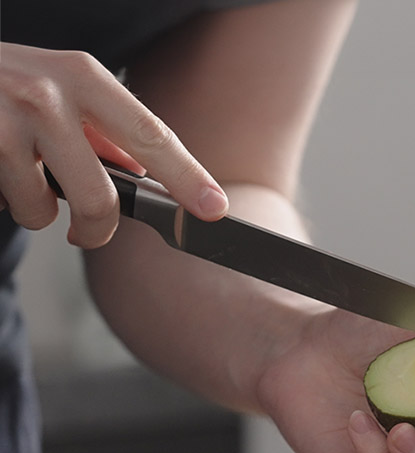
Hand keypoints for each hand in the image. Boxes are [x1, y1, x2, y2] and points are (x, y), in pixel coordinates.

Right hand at [0, 43, 227, 247]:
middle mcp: (47, 95)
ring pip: (42, 210)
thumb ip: (105, 129)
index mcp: (84, 77)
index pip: (151, 134)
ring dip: (34, 209)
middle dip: (98, 230)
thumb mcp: (60, 88)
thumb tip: (148, 172)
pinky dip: (3, 199)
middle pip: (100, 197)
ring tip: (19, 178)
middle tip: (87, 233)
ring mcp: (5, 121)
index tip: (214, 208)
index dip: (187, 176)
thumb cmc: (4, 83)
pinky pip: (4, 204)